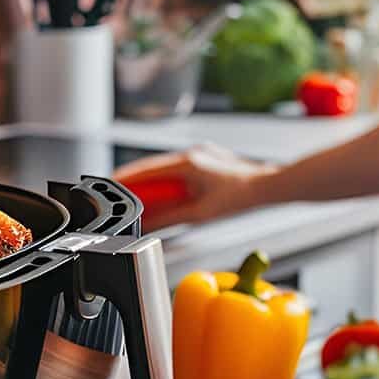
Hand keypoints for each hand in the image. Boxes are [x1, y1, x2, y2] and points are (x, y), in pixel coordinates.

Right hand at [113, 144, 276, 229]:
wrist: (267, 186)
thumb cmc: (242, 196)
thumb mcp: (201, 213)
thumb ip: (171, 218)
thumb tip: (150, 224)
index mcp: (188, 162)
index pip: (146, 169)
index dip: (125, 179)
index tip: (111, 185)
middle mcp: (192, 154)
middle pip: (153, 168)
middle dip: (138, 183)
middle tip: (123, 196)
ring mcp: (200, 154)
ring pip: (166, 169)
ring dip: (155, 183)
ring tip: (144, 199)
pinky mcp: (207, 160)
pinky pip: (179, 169)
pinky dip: (169, 182)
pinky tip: (168, 194)